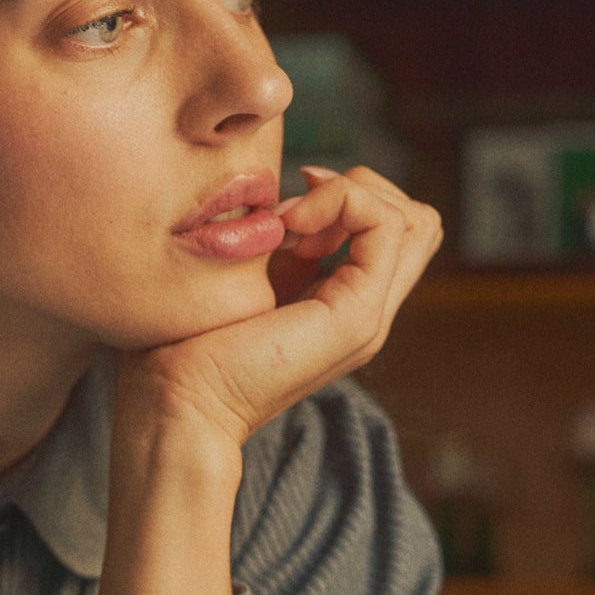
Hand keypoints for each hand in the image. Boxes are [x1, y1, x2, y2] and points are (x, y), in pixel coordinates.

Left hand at [94, 168, 441, 594]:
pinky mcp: (357, 315)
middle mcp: (365, 314)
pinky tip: (292, 225)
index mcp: (341, 307)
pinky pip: (387, 226)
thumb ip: (279, 253)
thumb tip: (289, 211)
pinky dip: (344, 201)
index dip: (347, 197)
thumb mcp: (245, 282)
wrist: (177, 405)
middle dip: (358, 188)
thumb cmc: (186, 349)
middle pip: (416, 221)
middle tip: (294, 209)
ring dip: (351, 194)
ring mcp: (368, 317)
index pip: (389, 229)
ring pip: (413, 218)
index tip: (284, 208)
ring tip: (292, 221)